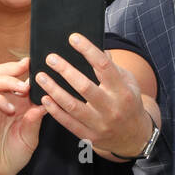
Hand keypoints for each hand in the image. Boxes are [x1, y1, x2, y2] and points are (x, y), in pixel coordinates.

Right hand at [0, 57, 46, 174]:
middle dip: (14, 66)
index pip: (21, 77)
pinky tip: (10, 109)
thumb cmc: (14, 153)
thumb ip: (35, 121)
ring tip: (23, 88)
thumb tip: (45, 103)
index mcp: (20, 103)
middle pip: (3, 72)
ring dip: (9, 80)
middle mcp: (6, 101)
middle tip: (28, 67)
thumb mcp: (31, 137)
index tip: (41, 63)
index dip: (29, 69)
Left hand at [34, 34, 154, 158]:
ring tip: (40, 76)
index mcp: (122, 91)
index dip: (88, 50)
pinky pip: (68, 122)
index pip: (104, 66)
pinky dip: (54, 110)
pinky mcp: (89, 136)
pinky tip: (44, 98)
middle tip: (50, 58)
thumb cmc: (129, 103)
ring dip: (53, 89)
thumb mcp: (129, 83)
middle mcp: (111, 108)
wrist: (134, 136)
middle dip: (65, 70)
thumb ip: (113, 67)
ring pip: (72, 106)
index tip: (73, 38)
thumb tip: (98, 47)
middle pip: (84, 86)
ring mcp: (100, 124)